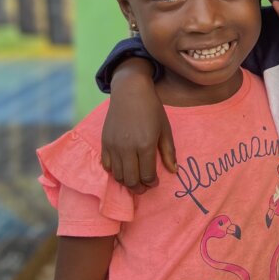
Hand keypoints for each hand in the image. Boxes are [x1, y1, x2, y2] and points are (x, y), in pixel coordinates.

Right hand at [100, 59, 175, 188]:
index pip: (147, 175)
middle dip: (139, 188)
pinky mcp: (104, 142)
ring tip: (134, 179)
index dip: (152, 182)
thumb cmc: (151, 109)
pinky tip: (123, 168)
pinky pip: (106, 166)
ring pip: (118, 176)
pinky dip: (114, 172)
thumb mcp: (165, 129)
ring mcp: (114, 146)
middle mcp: (127, 148)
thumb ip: (168, 152)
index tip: (155, 181)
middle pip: (131, 180)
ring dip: (127, 182)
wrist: (130, 91)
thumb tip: (174, 171)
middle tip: (144, 187)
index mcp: (145, 145)